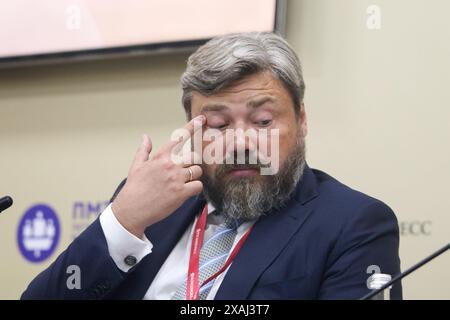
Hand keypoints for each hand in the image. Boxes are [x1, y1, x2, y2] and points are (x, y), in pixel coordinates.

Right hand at [111, 116, 204, 237]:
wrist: (131, 210)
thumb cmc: (134, 188)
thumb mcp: (136, 166)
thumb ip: (144, 150)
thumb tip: (145, 137)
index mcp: (160, 156)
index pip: (179, 137)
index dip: (192, 126)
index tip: (201, 120)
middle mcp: (170, 164)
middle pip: (194, 156)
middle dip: (192, 163)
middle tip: (184, 172)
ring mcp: (177, 178)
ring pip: (198, 171)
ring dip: (194, 176)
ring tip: (183, 183)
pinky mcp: (181, 193)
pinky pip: (198, 186)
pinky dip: (195, 189)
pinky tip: (186, 192)